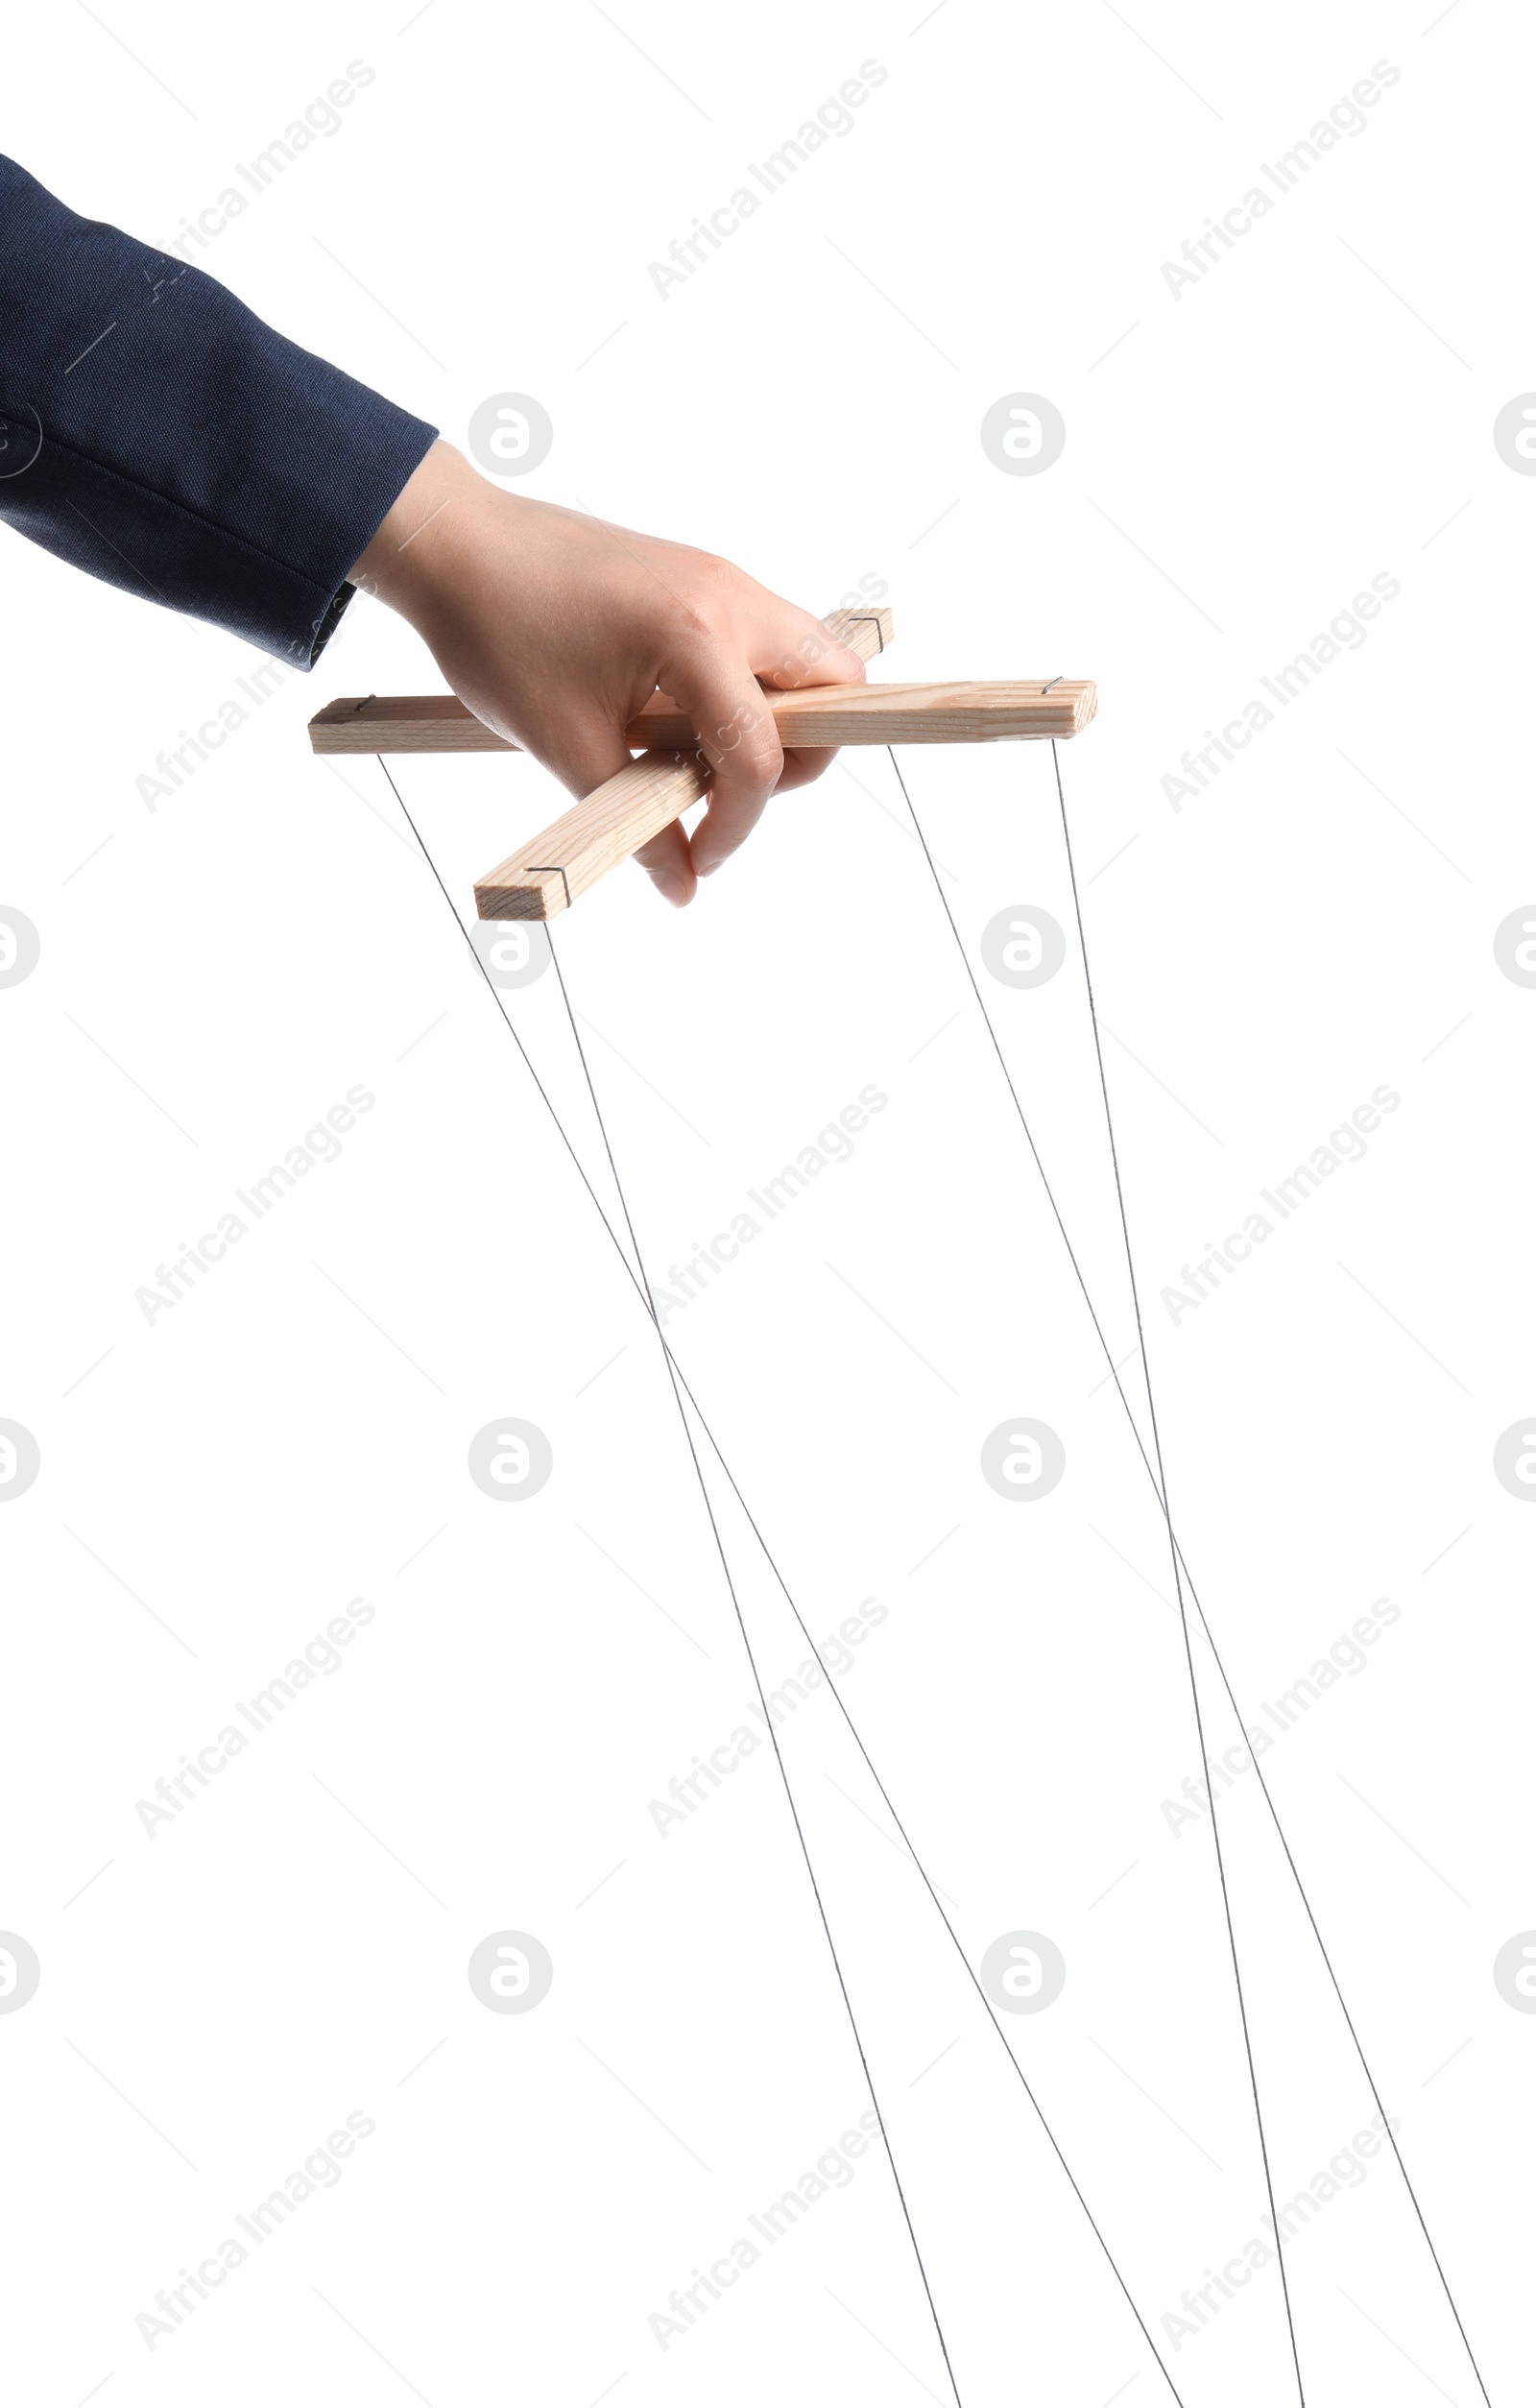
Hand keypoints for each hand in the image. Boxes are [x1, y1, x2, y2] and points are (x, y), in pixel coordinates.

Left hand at [349, 441, 863, 904]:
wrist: (458, 544)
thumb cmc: (498, 634)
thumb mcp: (567, 747)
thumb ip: (638, 825)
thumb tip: (681, 886)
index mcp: (697, 634)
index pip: (763, 754)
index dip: (738, 825)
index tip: (699, 859)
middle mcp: (731, 596)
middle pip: (839, 687)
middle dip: (801, 758)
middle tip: (727, 791)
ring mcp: (725, 579)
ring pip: (812, 661)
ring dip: (781, 721)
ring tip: (700, 756)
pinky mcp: (707, 578)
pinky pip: (769, 642)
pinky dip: (752, 690)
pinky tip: (682, 719)